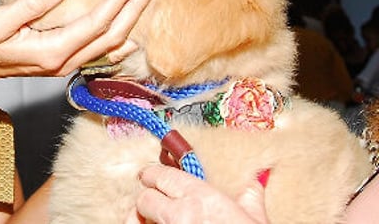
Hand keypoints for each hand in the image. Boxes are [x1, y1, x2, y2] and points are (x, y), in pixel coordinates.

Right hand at [0, 0, 158, 91]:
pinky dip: (119, 37)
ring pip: (109, 43)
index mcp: (51, 51)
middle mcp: (63, 62)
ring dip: (131, 18)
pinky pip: (99, 51)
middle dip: (135, 7)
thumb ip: (32, 3)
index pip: (96, 23)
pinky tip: (131, 30)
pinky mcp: (60, 60)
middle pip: (112, 35)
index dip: (119, 0)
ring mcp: (63, 64)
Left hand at [128, 164, 269, 223]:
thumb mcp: (255, 219)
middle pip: (145, 198)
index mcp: (203, 197)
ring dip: (143, 219)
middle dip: (148, 199)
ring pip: (138, 220)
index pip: (160, 174)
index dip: (153, 175)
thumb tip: (252, 180)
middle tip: (154, 202)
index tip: (151, 177)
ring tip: (150, 220)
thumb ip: (248, 196)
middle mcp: (181, 213)